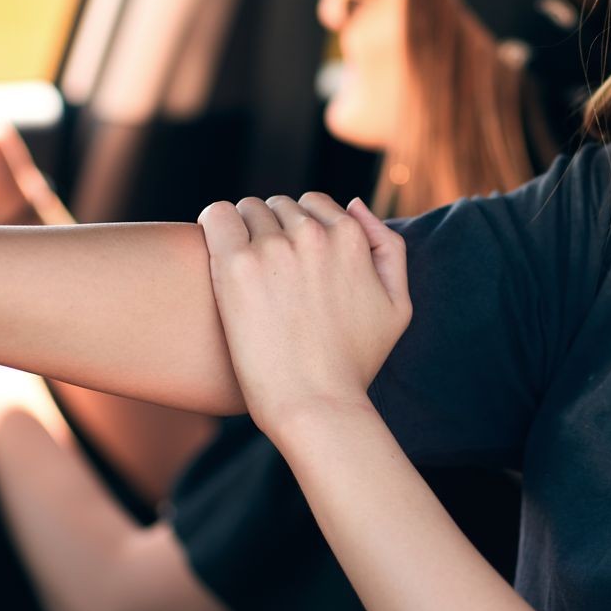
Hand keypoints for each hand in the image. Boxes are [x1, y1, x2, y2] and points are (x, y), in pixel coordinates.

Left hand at [196, 193, 409, 437]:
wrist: (314, 405)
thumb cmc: (354, 363)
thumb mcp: (396, 306)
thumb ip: (388, 246)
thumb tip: (353, 204)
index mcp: (351, 237)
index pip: (315, 204)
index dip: (301, 232)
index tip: (292, 263)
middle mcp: (314, 234)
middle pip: (279, 206)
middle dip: (273, 231)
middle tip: (267, 274)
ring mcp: (274, 247)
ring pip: (248, 210)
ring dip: (244, 232)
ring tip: (243, 272)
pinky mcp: (236, 264)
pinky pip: (217, 216)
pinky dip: (215, 227)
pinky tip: (214, 256)